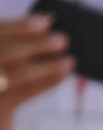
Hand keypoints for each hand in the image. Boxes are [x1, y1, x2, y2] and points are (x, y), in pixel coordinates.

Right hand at [0, 15, 73, 129]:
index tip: (46, 22)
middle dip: (36, 44)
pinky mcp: (0, 107)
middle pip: (5, 52)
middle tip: (63, 39)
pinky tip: (64, 73)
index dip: (20, 27)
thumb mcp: (7, 52)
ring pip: (18, 73)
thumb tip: (48, 24)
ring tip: (69, 60)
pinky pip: (26, 91)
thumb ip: (17, 40)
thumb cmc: (5, 70)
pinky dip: (48, 81)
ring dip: (48, 65)